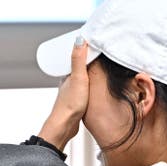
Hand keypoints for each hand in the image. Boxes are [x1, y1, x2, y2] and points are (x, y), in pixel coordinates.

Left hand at [38, 36, 88, 150]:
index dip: (86, 49)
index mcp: (68, 74)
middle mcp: (69, 82)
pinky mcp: (78, 101)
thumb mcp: (78, 78)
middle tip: (99, 52)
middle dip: (88, 59)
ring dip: (90, 72)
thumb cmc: (70, 105)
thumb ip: (78, 60)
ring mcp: (73, 92)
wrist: (65, 126)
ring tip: (100, 67)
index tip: (95, 42)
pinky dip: (91, 84)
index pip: (78, 56)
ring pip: (82, 78)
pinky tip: (97, 87)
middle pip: (80, 66)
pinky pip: (86, 88)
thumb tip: (79, 40)